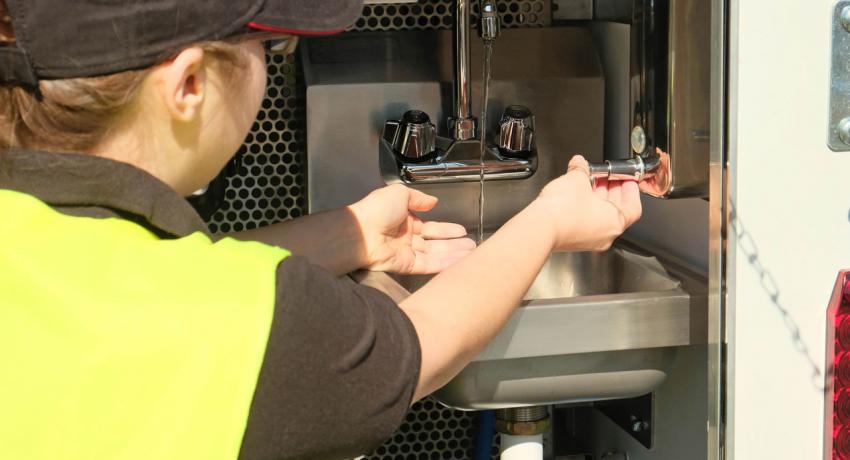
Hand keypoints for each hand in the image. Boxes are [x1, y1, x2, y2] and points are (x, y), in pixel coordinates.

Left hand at [349, 184, 475, 274]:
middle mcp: (407, 237)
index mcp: (404, 220)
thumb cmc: (375, 210)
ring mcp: (407, 253)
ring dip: (454, 254)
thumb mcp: (399, 194)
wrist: (360, 232)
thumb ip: (418, 198)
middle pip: (436, 242)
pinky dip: (444, 263)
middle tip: (471, 244)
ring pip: (435, 254)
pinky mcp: (406, 266)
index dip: (446, 229)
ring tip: (471, 253)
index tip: (461, 230)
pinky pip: (428, 265)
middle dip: (454, 243)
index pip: (430, 226)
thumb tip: (433, 201)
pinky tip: (459, 261)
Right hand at [532, 155, 641, 251]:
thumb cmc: (563, 210)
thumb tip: (579, 163)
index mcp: (615, 222)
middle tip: (608, 178)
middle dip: (612, 191)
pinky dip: (586, 209)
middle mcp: (605, 235)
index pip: (634, 206)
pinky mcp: (574, 241)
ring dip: (597, 199)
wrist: (540, 227)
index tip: (628, 179)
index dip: (631, 190)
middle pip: (617, 211)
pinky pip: (586, 223)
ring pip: (600, 217)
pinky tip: (577, 196)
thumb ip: (581, 168)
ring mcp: (589, 241)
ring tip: (589, 183)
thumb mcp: (577, 179)